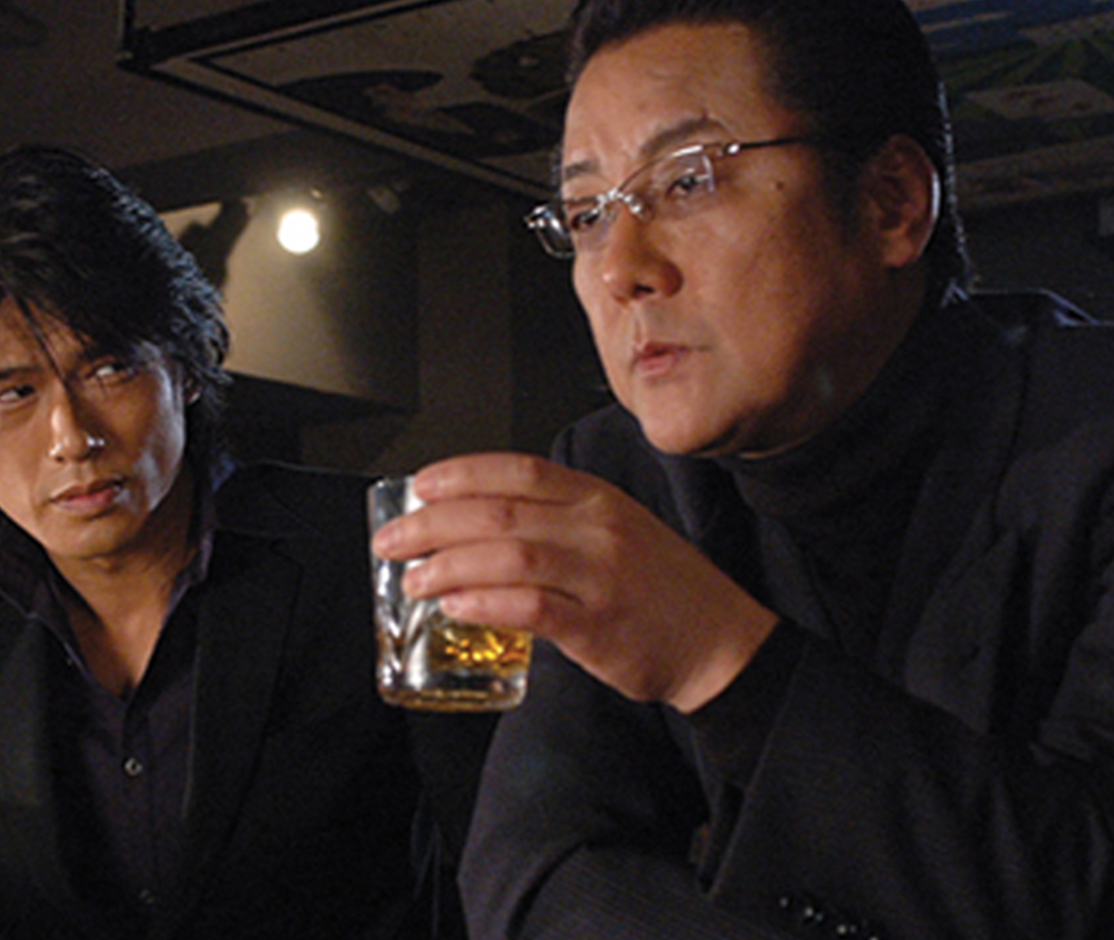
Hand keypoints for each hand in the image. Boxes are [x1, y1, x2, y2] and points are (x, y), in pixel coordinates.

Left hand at [372, 453, 776, 711]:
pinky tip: (454, 607)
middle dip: (432, 524)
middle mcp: (598, 529)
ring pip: (507, 556)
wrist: (721, 643)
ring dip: (447, 566)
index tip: (419, 486)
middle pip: (498, 512)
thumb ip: (559, 521)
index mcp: (598, 499)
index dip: (461, 474)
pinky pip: (531, 607)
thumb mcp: (619, 530)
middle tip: (393, 541)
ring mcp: (600, 577)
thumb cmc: (663, 589)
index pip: (519, 471)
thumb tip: (480, 524)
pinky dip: (485, 604)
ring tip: (412, 581)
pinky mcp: (598, 627)